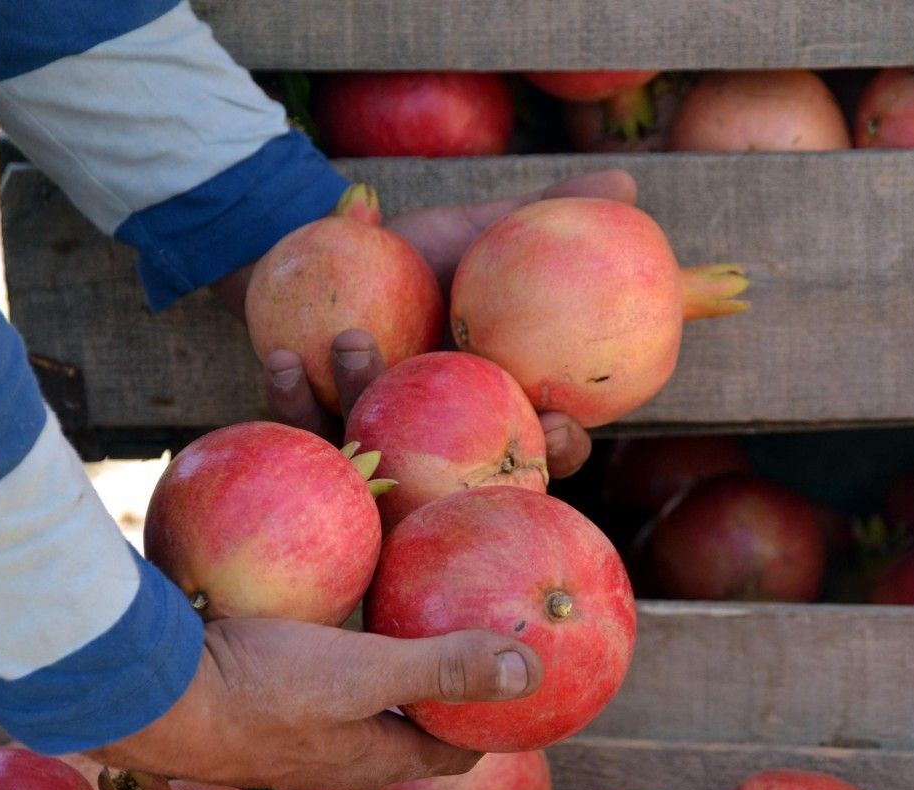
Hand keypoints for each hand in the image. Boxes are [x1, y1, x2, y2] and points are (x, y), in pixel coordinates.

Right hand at [87, 618, 542, 789]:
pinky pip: (318, 675)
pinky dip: (343, 650)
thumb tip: (530, 672)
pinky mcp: (259, 698)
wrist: (155, 693)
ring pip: (362, 700)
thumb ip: (443, 667)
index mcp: (374, 756)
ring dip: (392, 668)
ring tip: (412, 613)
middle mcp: (338, 753)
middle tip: (470, 637)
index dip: (489, 722)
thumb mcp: (365, 671)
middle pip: (410, 725)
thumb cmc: (265, 687)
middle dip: (444, 690)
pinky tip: (337, 606)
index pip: (452, 751)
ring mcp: (296, 730)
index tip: (514, 682)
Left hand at [218, 170, 636, 477]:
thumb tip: (627, 186)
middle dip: (462, 466)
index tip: (559, 424)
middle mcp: (435, 436)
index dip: (558, 449)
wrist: (334, 255)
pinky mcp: (312, 430)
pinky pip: (300, 429)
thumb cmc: (425, 252)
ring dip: (362, 399)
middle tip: (450, 420)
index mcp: (488, 401)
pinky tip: (286, 358)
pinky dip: (289, 396)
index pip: (543, 446)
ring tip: (350, 342)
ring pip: (374, 452)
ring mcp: (373, 441)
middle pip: (460, 478)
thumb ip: (548, 214)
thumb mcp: (484, 232)